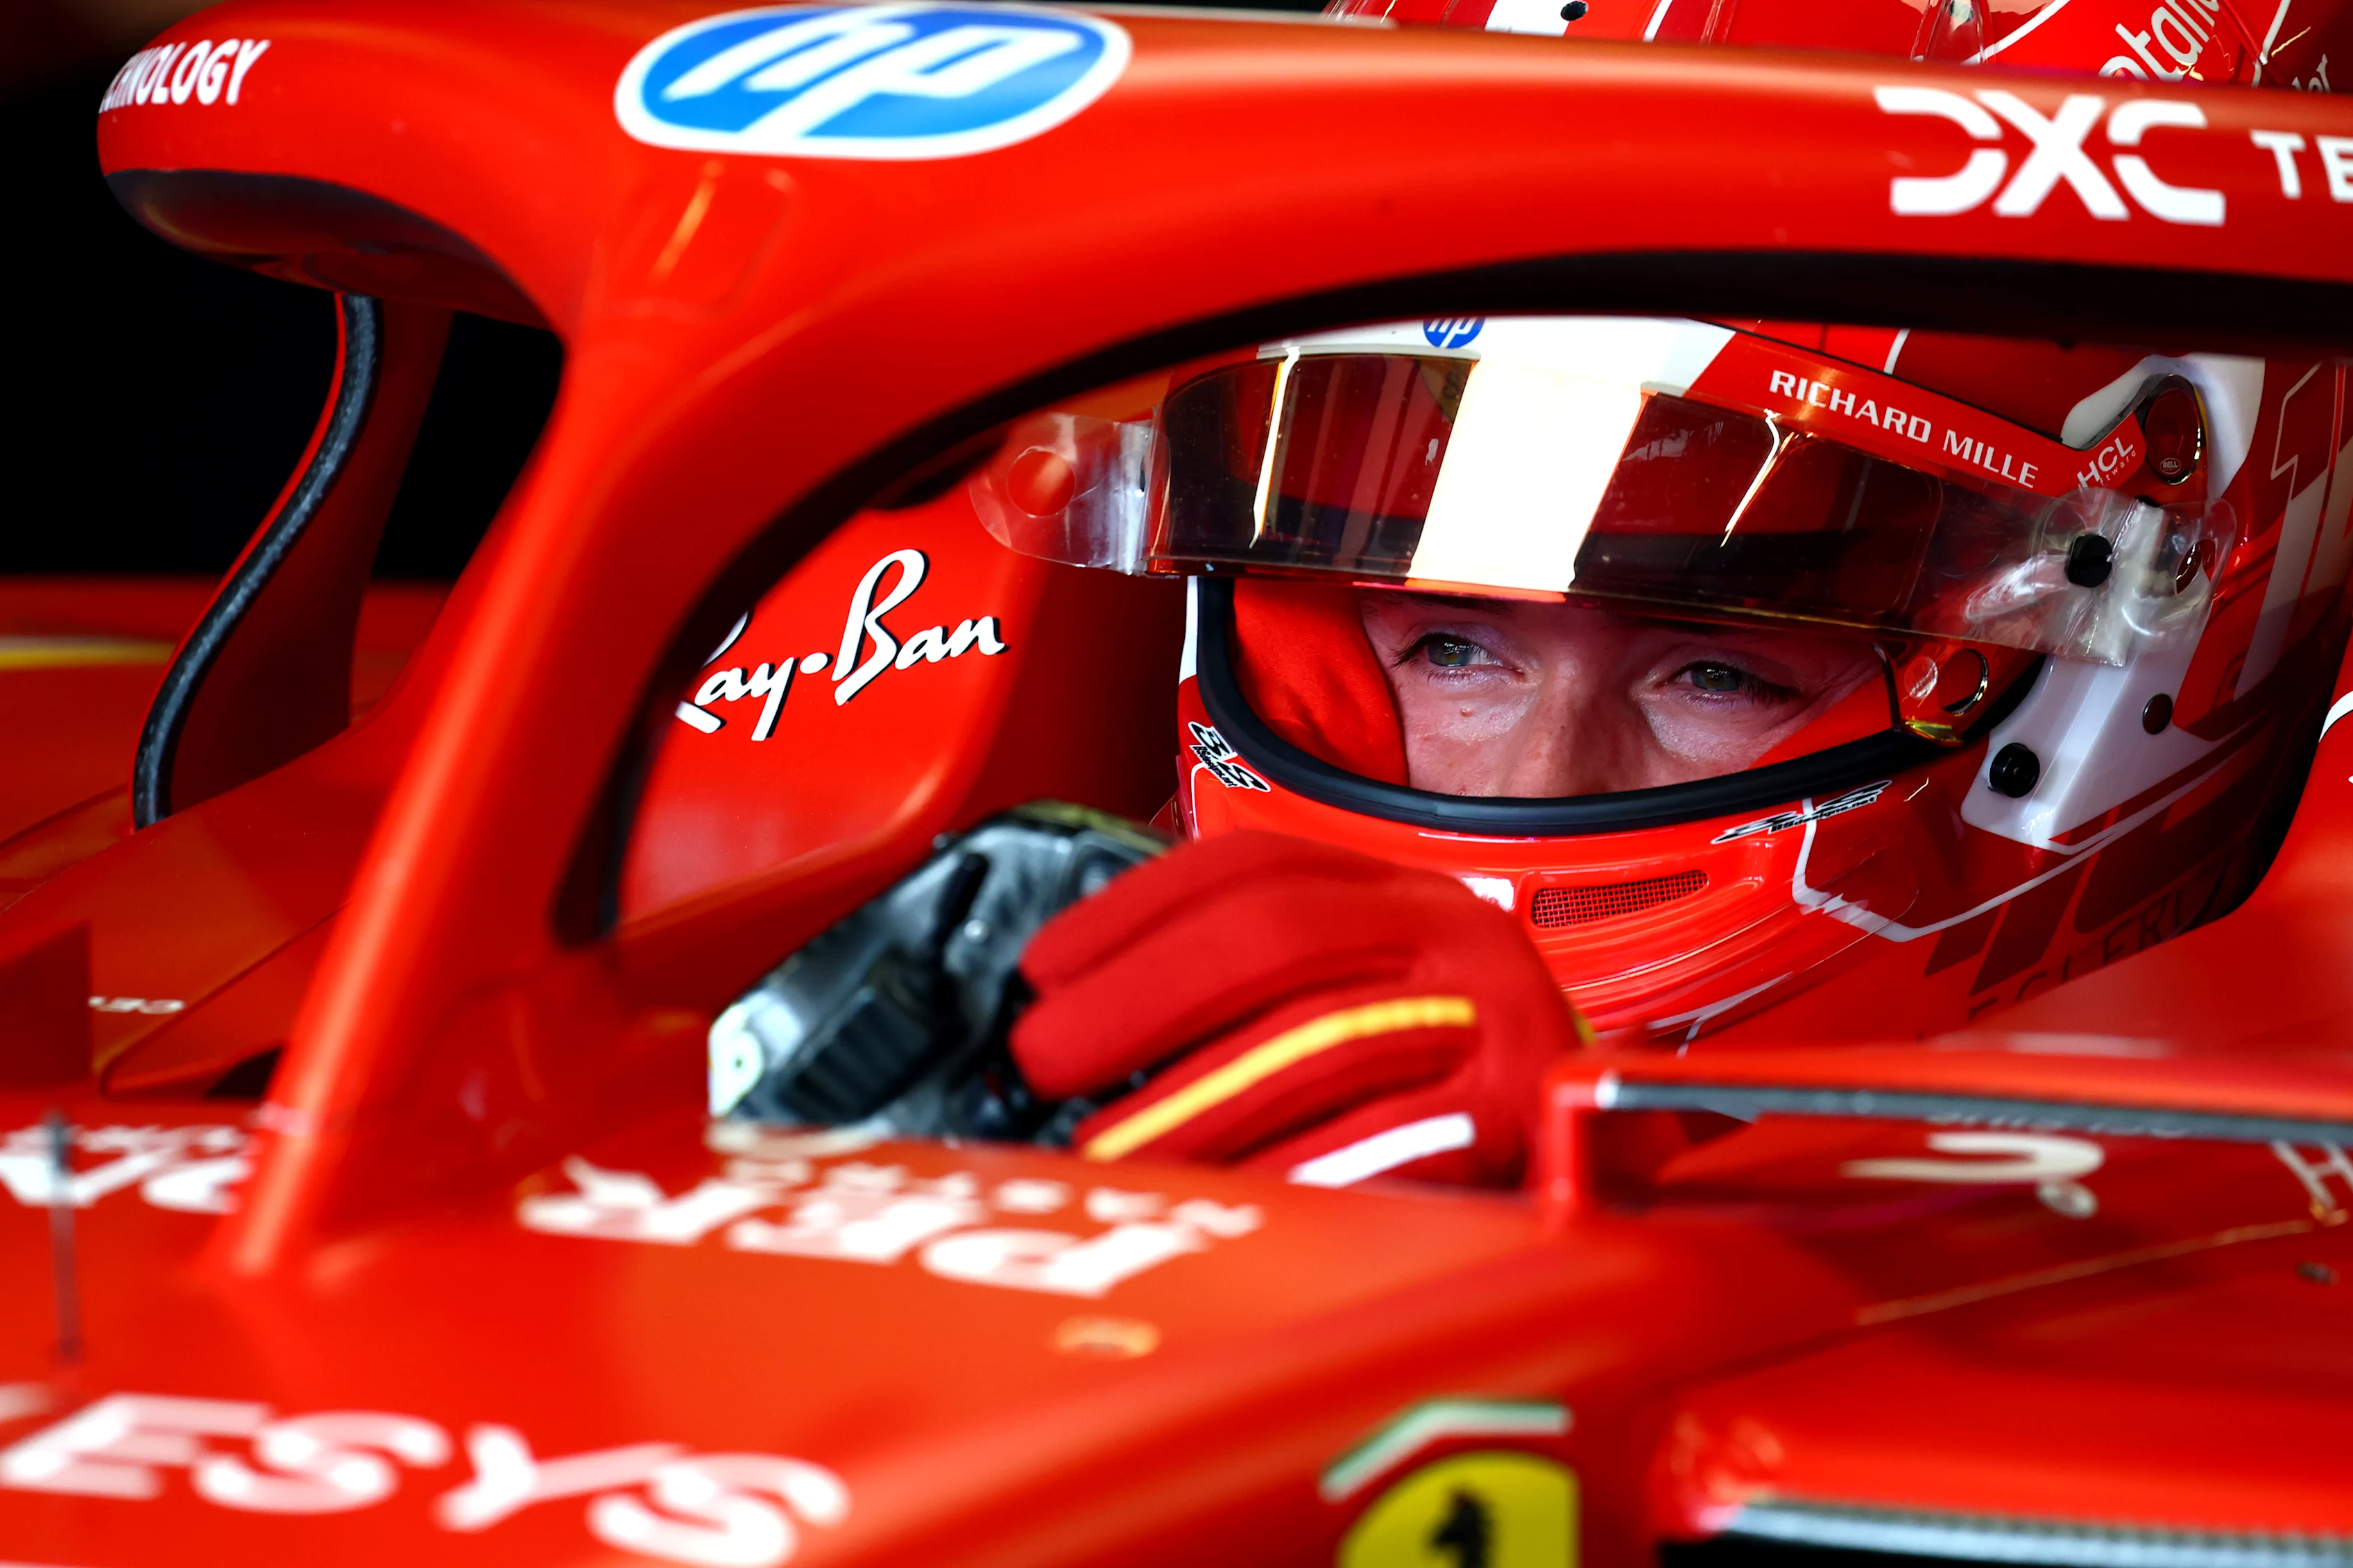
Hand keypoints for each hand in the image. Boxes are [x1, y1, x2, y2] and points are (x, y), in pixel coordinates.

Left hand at [1009, 831, 1586, 1186]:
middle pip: (1271, 936)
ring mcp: (1496, 1019)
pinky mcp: (1522, 1116)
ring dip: (1190, 1099)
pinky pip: (1382, 1144)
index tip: (1044, 967)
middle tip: (1046, 1053)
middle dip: (1137, 995)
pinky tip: (1218, 1197)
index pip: (1253, 869)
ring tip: (1104, 1144)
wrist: (1616, 1154)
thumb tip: (1087, 1007)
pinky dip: (1286, 1171)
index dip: (1131, 912)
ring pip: (1316, 1039)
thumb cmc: (1451, 1078)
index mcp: (1404, 890)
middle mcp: (1454, 934)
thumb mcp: (1368, 990)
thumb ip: (1259, 981)